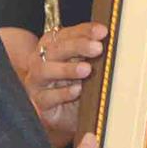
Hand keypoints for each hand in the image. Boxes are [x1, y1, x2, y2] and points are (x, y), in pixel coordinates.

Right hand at [1, 23, 106, 147]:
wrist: (68, 116)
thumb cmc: (79, 86)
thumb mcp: (87, 67)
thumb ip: (92, 53)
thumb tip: (109, 41)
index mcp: (53, 46)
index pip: (67, 34)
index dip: (84, 31)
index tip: (102, 32)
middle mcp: (41, 61)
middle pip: (56, 49)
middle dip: (78, 46)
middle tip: (97, 48)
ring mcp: (37, 82)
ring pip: (46, 70)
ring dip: (67, 69)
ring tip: (86, 70)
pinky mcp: (39, 103)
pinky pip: (47, 97)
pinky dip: (62, 93)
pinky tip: (77, 90)